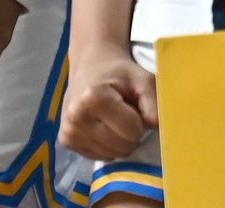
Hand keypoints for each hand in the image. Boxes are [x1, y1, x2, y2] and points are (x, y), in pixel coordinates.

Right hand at [59, 44, 157, 160]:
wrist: (90, 67)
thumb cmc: (120, 74)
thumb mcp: (144, 81)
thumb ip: (155, 105)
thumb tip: (158, 130)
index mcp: (92, 99)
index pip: (132, 132)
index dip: (139, 120)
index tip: (130, 104)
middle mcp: (75, 117)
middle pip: (123, 147)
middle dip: (129, 133)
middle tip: (122, 111)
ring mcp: (68, 131)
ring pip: (113, 155)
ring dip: (118, 140)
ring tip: (111, 118)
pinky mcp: (66, 141)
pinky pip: (100, 157)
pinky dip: (107, 145)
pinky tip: (100, 126)